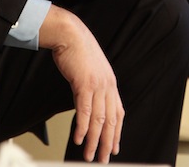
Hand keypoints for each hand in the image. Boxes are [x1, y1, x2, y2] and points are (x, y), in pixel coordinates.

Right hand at [40, 5, 124, 162]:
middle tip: (103, 159)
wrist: (70, 34)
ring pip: (99, 120)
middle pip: (111, 121)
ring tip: (89, 155)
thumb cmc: (78, 50)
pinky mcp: (84, 83)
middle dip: (108, 143)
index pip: (118, 113)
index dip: (117, 132)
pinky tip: (79, 138)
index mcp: (110, 83)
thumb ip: (95, 85)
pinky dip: (83, 127)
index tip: (114, 147)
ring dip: (94, 141)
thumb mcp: (92, 69)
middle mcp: (108, 86)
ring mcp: (97, 85)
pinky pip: (85, 111)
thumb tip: (91, 100)